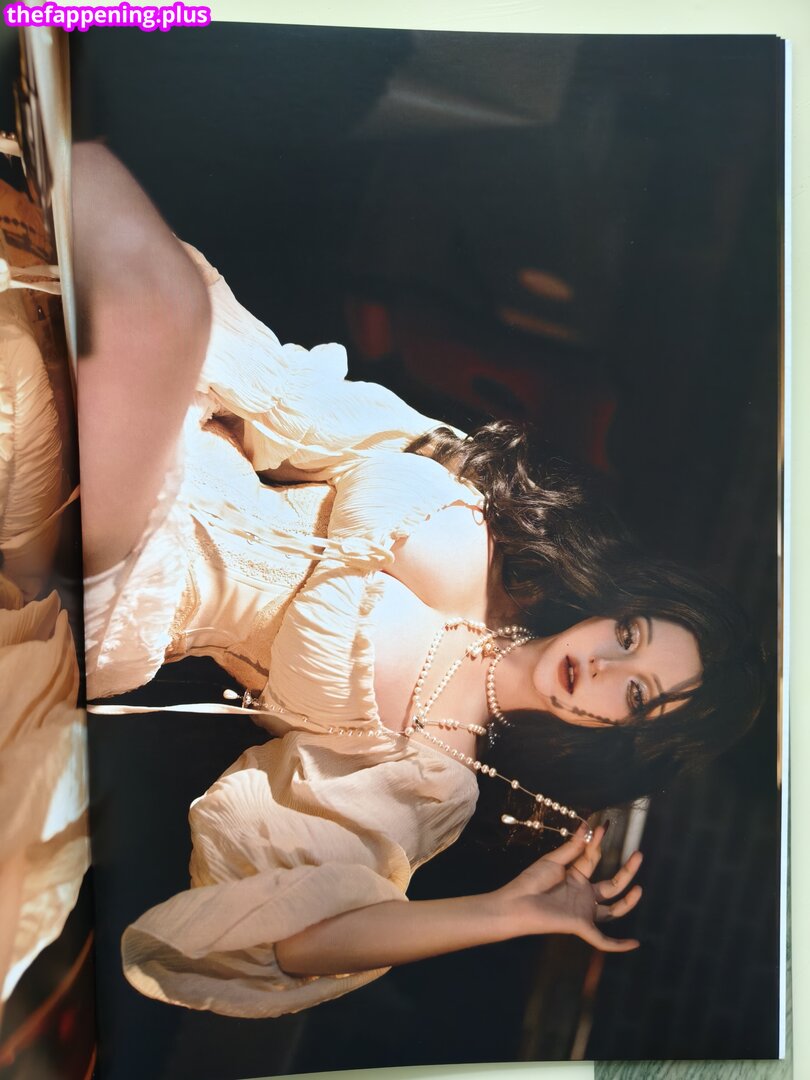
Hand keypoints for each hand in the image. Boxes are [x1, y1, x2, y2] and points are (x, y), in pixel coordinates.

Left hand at [495, 825, 641, 951]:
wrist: (515, 902)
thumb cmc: (531, 881)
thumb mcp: (553, 861)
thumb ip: (572, 848)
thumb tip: (586, 827)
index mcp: (576, 877)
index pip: (594, 859)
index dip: (598, 842)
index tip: (604, 825)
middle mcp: (583, 895)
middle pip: (612, 884)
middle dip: (627, 870)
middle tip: (639, 854)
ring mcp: (584, 912)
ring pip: (613, 910)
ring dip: (628, 901)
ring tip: (640, 887)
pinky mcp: (581, 926)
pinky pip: (602, 940)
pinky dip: (618, 945)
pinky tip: (635, 944)